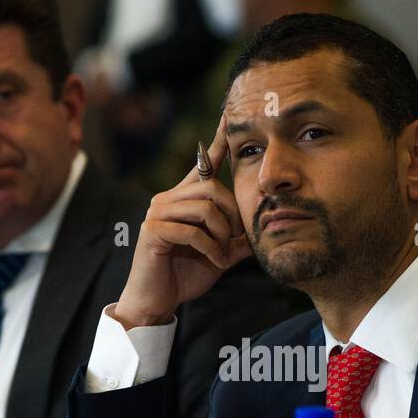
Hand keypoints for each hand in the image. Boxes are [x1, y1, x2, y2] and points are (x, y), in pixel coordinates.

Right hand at [113, 113, 251, 328]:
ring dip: (223, 234)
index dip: (218, 140)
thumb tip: (264, 229)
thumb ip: (238, 239)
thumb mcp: (220, 254)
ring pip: (206, 207)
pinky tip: (214, 260)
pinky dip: (211, 248)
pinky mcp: (153, 230)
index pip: (203, 164)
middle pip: (214, 187)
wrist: (157, 300)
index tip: (231, 116)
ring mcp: (158, 212)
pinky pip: (193, 231)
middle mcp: (168, 198)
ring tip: (223, 252)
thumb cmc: (185, 275)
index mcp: (184, 198)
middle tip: (236, 239)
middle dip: (233, 214)